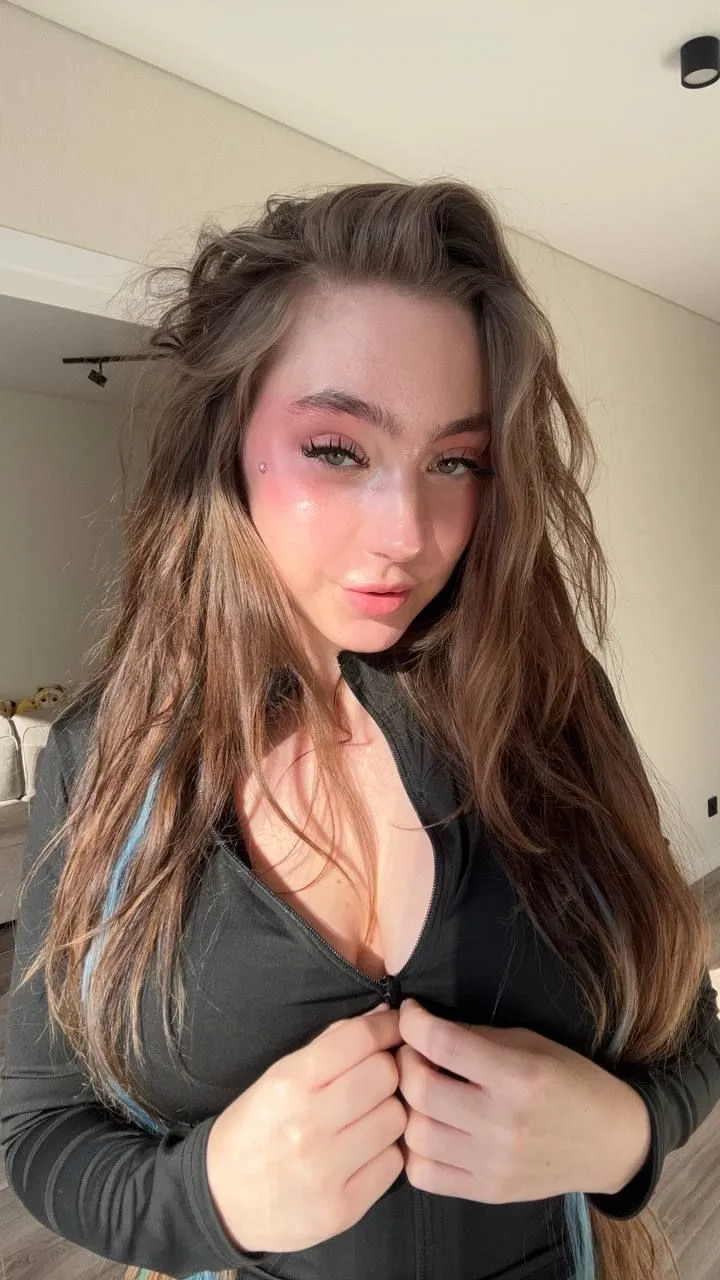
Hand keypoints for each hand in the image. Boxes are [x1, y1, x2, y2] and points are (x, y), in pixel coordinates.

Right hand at [206, 1003, 406, 1253]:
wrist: (221, 1201)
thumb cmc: (255, 1128)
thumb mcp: (278, 1076)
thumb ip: (331, 1045)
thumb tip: (384, 1015)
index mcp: (289, 1083)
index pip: (359, 1040)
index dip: (387, 1028)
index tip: (396, 1027)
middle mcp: (308, 1125)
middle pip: (386, 1076)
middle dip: (387, 1071)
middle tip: (375, 1079)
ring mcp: (326, 1171)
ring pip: (396, 1118)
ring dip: (389, 1112)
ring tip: (368, 1117)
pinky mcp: (342, 1209)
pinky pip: (394, 1164)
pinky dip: (386, 1153)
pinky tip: (365, 1152)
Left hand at [394, 998, 651, 1202]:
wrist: (610, 1143)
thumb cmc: (571, 1081)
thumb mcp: (529, 1042)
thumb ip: (474, 1037)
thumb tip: (421, 1027)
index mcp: (518, 1076)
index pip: (442, 1044)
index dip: (413, 1022)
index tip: (410, 1013)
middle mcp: (502, 1123)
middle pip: (419, 1089)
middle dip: (403, 1060)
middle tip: (410, 1050)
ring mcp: (493, 1164)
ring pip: (414, 1134)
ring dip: (406, 1105)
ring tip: (418, 1091)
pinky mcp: (487, 1192)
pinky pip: (423, 1174)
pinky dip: (413, 1149)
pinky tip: (426, 1128)